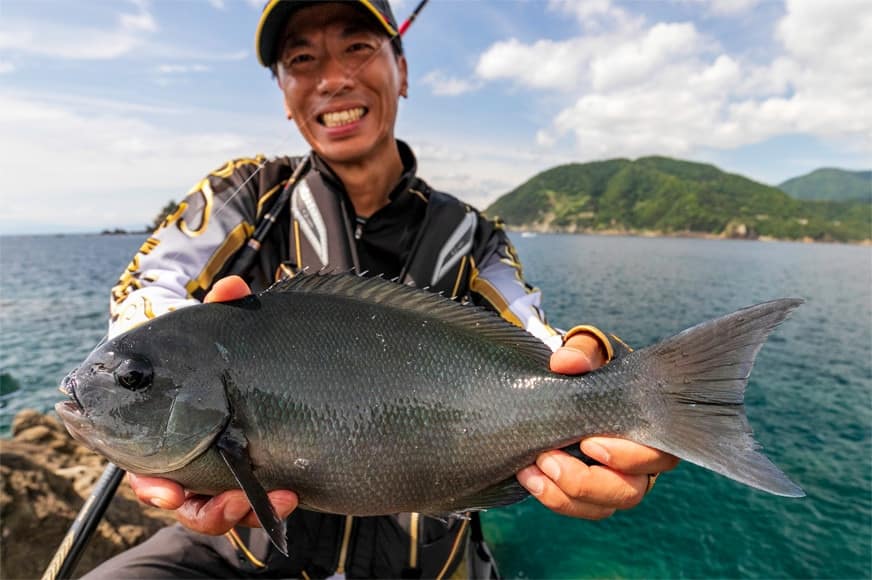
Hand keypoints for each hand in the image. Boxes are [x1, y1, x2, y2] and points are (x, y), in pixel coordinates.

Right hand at [128, 275, 298, 533]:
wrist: (251, 366)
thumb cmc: (218, 353)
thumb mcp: (220, 334)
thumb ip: (223, 313)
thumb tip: (234, 287)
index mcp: (163, 434)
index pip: (147, 473)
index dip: (155, 488)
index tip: (170, 491)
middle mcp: (184, 463)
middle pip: (184, 504)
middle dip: (205, 510)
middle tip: (228, 502)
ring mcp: (217, 474)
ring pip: (218, 511)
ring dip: (239, 512)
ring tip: (275, 498)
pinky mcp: (249, 480)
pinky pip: (251, 506)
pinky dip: (266, 506)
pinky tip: (291, 494)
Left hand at [517, 332, 679, 518]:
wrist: (569, 383)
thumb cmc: (592, 368)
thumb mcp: (588, 352)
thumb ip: (580, 352)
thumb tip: (565, 362)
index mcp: (651, 427)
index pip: (659, 454)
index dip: (626, 456)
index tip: (589, 443)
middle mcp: (642, 462)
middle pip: (630, 490)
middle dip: (587, 481)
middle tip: (548, 458)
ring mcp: (617, 481)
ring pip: (604, 506)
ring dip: (565, 494)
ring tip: (533, 469)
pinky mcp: (592, 494)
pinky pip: (579, 509)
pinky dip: (553, 497)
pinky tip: (527, 476)